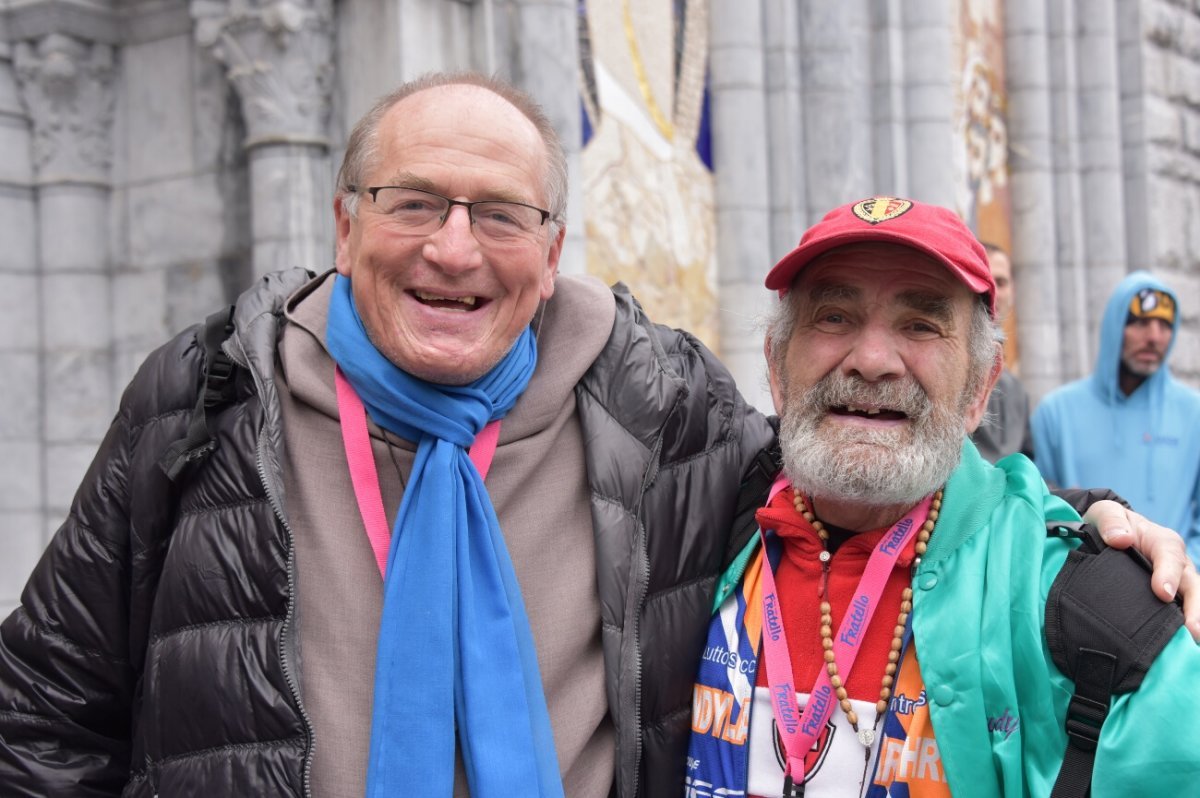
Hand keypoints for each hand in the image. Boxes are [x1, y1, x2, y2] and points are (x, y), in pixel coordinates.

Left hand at [1081, 500, 1199, 641]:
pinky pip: (1182, 611)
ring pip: (1193, 601)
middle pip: (1192, 585)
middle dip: (1195, 609)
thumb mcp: (1105, 513)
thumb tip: (1120, 538)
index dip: (1168, 575)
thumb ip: (1111, 522)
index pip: (1170, 557)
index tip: (1162, 593)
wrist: (1108, 534)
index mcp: (1162, 542)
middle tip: (1193, 631)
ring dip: (1195, 620)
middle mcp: (1176, 565)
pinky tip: (1182, 646)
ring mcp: (1177, 584)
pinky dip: (1184, 628)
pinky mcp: (1171, 599)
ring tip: (1193, 643)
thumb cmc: (1110, 524)